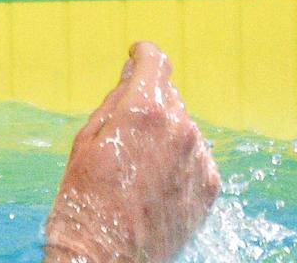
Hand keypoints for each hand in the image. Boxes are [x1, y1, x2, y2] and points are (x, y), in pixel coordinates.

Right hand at [43, 42, 219, 262]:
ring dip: (164, 135)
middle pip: (168, 96)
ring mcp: (199, 158)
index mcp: (144, 109)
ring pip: (183, 127)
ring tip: (136, 168)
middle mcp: (180, 127)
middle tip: (123, 134)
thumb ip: (115, 100)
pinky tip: (154, 183)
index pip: (156, 61)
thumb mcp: (87, 138)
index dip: (144, 53)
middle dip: (148, 104)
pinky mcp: (211, 186)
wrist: (106, 255)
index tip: (137, 54)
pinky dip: (179, 161)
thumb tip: (132, 75)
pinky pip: (196, 157)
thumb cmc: (86, 196)